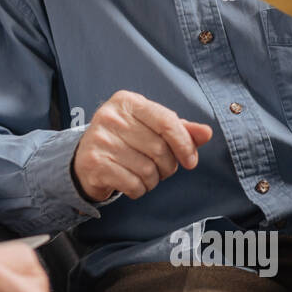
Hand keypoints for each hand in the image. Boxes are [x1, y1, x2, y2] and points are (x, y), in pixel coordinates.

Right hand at [72, 90, 212, 201]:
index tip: (191, 161)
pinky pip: (132, 184)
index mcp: (127, 101)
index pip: (166, 121)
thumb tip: (207, 133)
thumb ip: (180, 130)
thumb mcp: (151, 129)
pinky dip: (138, 190)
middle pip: (159, 148)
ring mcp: (99, 139)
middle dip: (167, 166)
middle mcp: (110, 116)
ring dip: (153, 180)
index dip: (184, 144)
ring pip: (147, 169)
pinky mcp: (94, 163)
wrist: (85, 160)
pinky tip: (131, 184)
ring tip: (144, 176)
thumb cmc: (125, 142)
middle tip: (161, 169)